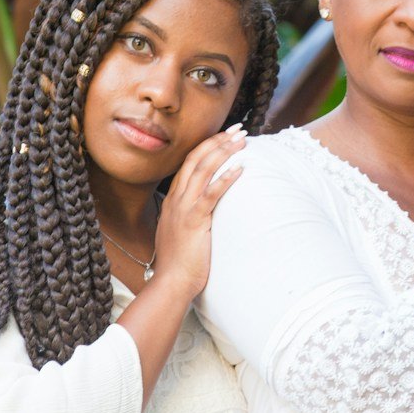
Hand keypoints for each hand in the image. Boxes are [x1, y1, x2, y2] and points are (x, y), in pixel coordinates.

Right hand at [150, 124, 246, 299]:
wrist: (171, 283)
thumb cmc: (180, 261)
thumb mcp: (181, 231)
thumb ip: (189, 215)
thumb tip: (204, 206)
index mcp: (173, 200)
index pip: (189, 163)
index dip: (207, 146)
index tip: (224, 134)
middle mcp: (176, 200)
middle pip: (196, 160)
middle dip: (218, 141)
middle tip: (238, 129)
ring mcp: (183, 209)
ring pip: (203, 170)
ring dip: (224, 152)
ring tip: (242, 140)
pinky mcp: (194, 221)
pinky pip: (211, 194)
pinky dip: (226, 178)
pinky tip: (241, 168)